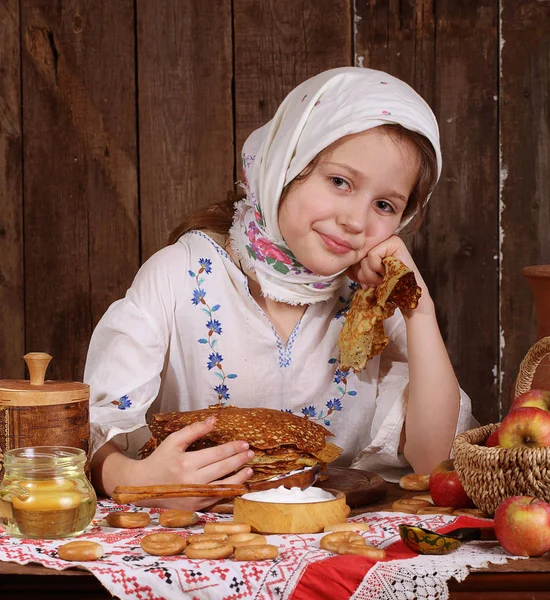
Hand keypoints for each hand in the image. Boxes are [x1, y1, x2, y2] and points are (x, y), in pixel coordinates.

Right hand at [130, 417, 253, 509]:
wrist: (143, 485)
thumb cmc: (160, 460)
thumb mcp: (174, 441)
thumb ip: (194, 430)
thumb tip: (214, 419)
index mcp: (186, 463)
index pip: (217, 454)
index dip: (232, 448)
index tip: (244, 444)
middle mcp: (192, 481)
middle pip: (223, 469)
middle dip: (239, 460)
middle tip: (250, 453)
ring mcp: (194, 496)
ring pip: (223, 487)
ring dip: (239, 478)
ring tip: (249, 470)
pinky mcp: (195, 506)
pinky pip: (217, 498)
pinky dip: (230, 490)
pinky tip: (238, 484)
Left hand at [345, 235, 432, 314]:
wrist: (407, 296)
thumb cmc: (387, 288)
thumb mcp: (365, 276)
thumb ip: (354, 268)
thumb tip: (341, 264)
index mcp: (371, 247)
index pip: (352, 257)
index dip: (356, 273)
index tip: (367, 283)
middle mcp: (378, 241)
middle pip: (356, 257)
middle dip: (363, 275)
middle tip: (376, 283)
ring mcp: (386, 239)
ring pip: (363, 257)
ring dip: (371, 275)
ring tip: (382, 279)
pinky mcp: (393, 241)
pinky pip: (372, 255)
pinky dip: (377, 268)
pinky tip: (388, 272)